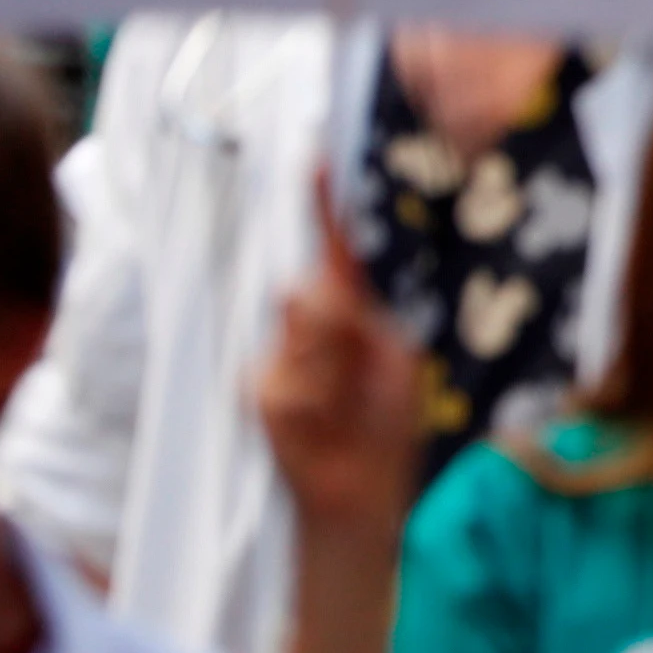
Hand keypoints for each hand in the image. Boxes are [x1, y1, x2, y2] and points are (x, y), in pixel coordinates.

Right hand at [255, 205, 420, 539]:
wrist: (363, 491)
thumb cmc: (385, 422)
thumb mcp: (391, 363)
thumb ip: (352, 325)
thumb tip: (302, 294)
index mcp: (347, 310)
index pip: (333, 250)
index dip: (322, 206)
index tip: (313, 160)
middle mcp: (305, 327)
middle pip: (310, 295)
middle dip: (335, 331)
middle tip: (357, 375)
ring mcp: (277, 360)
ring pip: (298, 341)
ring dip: (331, 375)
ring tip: (346, 408)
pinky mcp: (261, 395)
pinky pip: (284, 386)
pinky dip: (314, 406)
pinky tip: (323, 428)